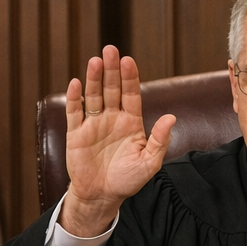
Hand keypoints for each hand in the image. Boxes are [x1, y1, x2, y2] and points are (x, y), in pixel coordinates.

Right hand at [61, 45, 176, 236]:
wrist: (102, 196)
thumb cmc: (127, 180)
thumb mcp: (149, 163)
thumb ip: (159, 141)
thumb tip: (172, 118)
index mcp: (130, 122)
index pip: (131, 94)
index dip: (130, 78)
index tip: (128, 61)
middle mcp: (112, 118)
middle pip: (111, 89)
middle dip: (111, 70)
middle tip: (110, 50)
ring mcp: (93, 124)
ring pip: (93, 96)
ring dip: (93, 79)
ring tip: (95, 61)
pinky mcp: (76, 133)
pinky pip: (74, 112)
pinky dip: (74, 98)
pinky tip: (76, 83)